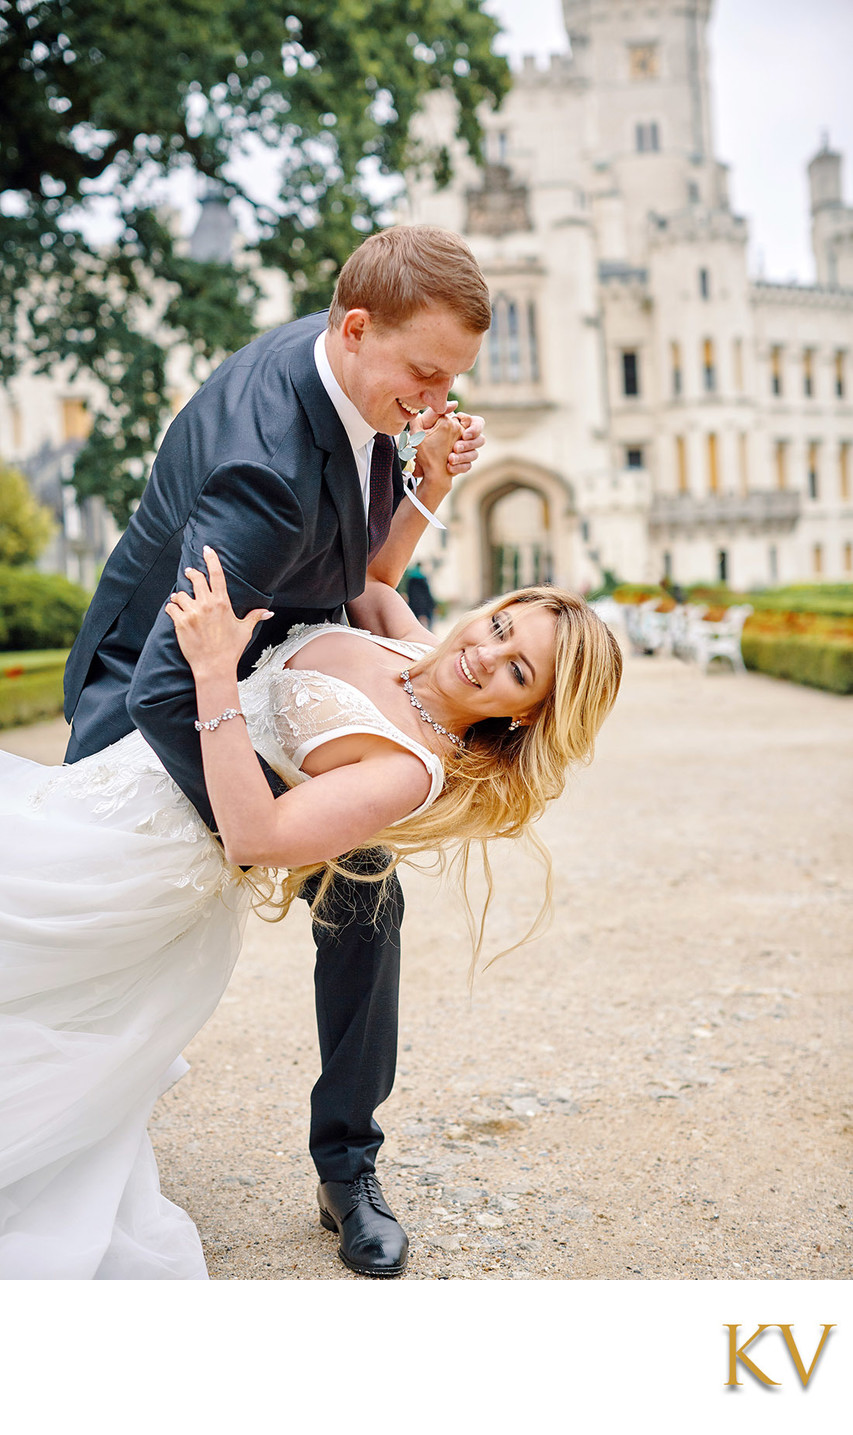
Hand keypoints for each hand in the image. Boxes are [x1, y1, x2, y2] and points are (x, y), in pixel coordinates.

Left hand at [165, 546, 272, 675]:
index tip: (207, 549)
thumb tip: (268, 612)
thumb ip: (254, 617)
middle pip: (196, 579)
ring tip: (180, 600)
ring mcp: (192, 613)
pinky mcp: (180, 622)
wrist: (214, 667)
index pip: (217, 574)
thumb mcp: (244, 631)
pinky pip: (171, 607)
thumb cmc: (230, 649)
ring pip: (180, 594)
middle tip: (190, 573)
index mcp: (223, 603)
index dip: (211, 559)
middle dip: (192, 573)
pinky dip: (171, 608)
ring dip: (179, 596)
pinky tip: (174, 611)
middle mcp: (207, 605)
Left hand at [414, 405, 484, 477]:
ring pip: (475, 454)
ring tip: (450, 459)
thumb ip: (436, 412)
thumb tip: (455, 404)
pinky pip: (468, 466)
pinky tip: (449, 467)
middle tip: (456, 448)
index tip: (465, 433)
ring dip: (463, 456)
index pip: (478, 422)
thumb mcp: (423, 424)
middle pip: (481, 439)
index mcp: (459, 425)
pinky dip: (459, 467)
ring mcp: (466, 452)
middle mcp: (466, 438)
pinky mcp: (462, 465)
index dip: (475, 428)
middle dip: (470, 444)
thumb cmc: (419, 438)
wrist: (415, 460)